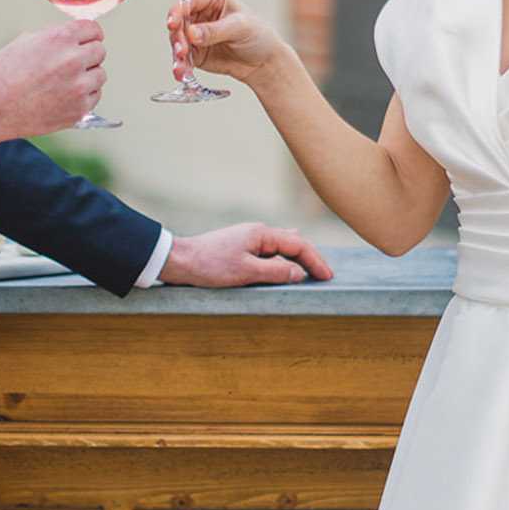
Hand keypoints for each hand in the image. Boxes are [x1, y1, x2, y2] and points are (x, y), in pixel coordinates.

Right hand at [0, 23, 104, 160]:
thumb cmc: (1, 75)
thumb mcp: (25, 42)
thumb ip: (55, 37)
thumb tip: (74, 37)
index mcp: (60, 39)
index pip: (93, 29)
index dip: (89, 34)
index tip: (87, 40)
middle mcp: (72, 61)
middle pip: (100, 51)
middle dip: (88, 55)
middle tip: (72, 62)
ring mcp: (78, 87)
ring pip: (100, 75)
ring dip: (88, 76)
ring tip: (65, 81)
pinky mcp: (79, 110)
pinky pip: (94, 97)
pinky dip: (84, 96)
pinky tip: (64, 96)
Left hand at [160, 223, 334, 287]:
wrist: (180, 261)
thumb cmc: (210, 266)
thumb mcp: (245, 272)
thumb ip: (275, 272)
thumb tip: (299, 273)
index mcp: (262, 234)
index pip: (299, 245)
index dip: (316, 261)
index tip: (328, 276)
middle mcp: (258, 233)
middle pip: (294, 243)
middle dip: (311, 258)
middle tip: (325, 276)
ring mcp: (249, 239)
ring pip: (282, 247)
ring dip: (297, 259)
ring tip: (311, 273)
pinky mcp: (241, 248)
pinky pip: (270, 253)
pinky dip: (283, 261)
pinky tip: (286, 268)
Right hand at [166, 0, 287, 87]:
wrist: (264, 62)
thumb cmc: (258, 35)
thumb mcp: (240, 27)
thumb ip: (215, 30)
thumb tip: (191, 33)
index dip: (179, 10)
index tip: (174, 23)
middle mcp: (199, 13)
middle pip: (179, 20)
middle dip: (177, 36)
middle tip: (181, 49)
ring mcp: (194, 33)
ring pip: (177, 40)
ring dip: (177, 53)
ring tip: (181, 66)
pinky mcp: (194, 52)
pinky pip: (182, 58)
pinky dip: (180, 66)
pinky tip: (182, 73)